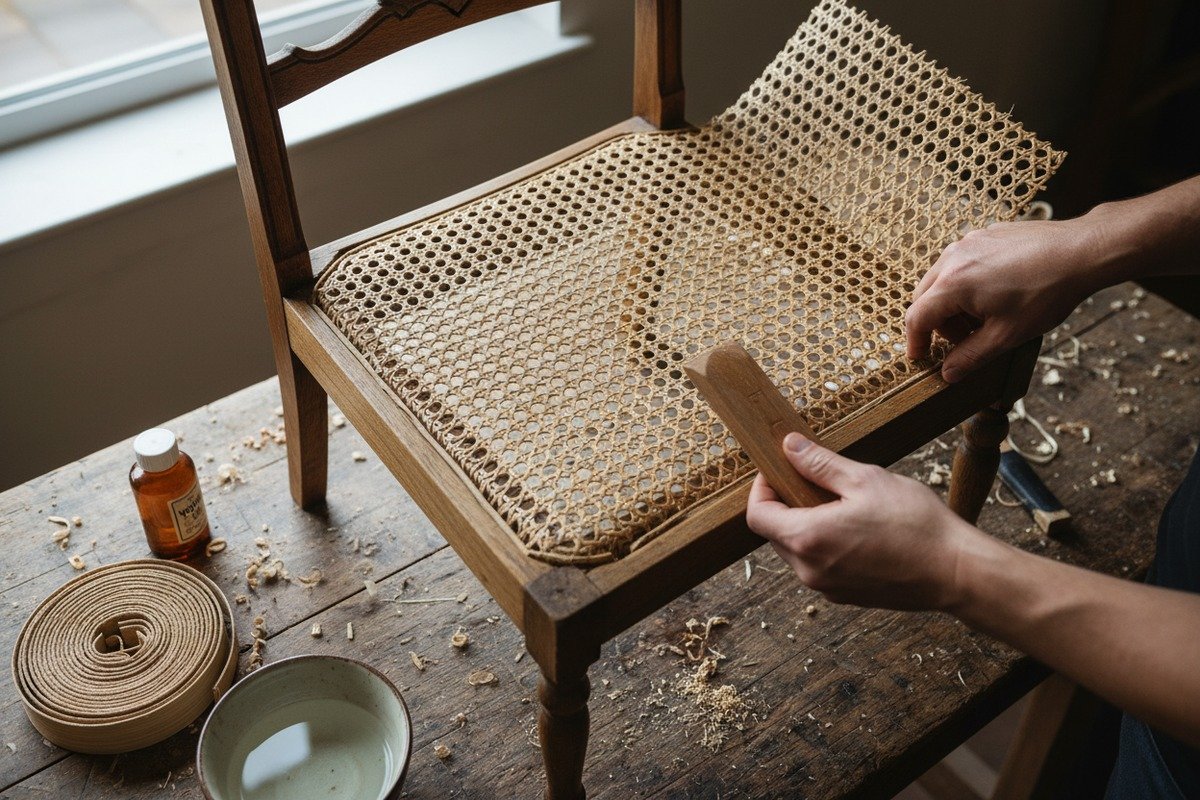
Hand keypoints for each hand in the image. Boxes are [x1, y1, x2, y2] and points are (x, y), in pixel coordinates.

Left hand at [745, 433, 988, 610]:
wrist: (957, 572)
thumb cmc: (915, 524)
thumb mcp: (865, 479)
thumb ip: (819, 464)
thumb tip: (789, 447)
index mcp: (807, 539)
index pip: (757, 516)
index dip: (761, 489)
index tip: (778, 470)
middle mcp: (809, 570)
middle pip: (775, 534)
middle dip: (785, 504)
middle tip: (811, 479)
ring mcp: (827, 588)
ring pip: (797, 551)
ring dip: (806, 525)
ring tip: (839, 503)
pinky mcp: (845, 596)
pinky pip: (819, 566)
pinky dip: (824, 545)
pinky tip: (856, 528)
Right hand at [905, 218, 1103, 382]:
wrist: (1081, 251)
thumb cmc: (1047, 292)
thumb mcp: (1007, 334)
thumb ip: (971, 356)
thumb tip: (948, 373)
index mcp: (953, 284)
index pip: (917, 318)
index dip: (915, 342)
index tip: (920, 358)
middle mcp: (953, 258)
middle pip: (925, 298)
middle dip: (937, 324)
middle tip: (964, 341)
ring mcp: (968, 242)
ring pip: (941, 279)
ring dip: (951, 304)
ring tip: (983, 318)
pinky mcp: (984, 235)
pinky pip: (961, 263)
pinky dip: (966, 283)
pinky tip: (995, 294)